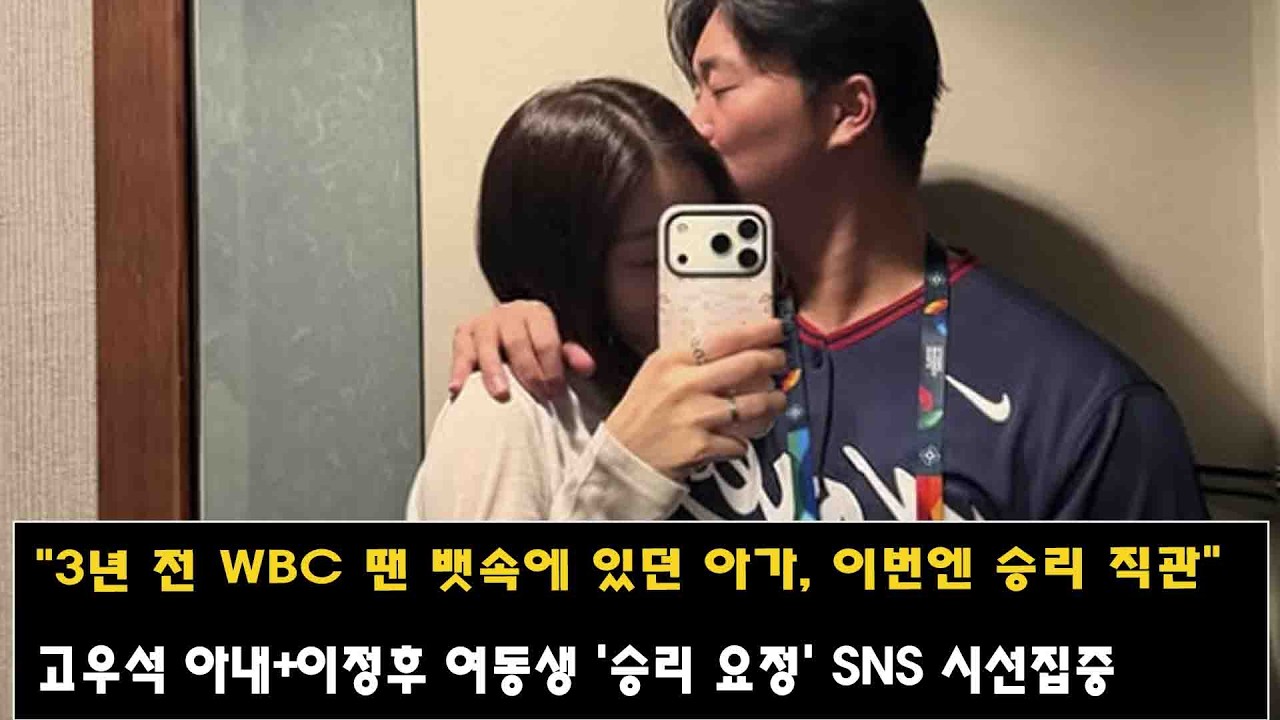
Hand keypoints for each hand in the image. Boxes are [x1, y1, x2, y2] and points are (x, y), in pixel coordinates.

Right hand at [449, 300, 595, 402]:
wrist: (506, 329)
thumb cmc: (532, 344)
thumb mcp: (556, 347)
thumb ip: (571, 357)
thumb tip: (587, 367)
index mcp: (536, 313)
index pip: (545, 341)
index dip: (552, 368)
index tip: (555, 391)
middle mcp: (509, 313)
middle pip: (517, 341)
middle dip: (528, 371)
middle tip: (537, 394)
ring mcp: (484, 322)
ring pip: (486, 345)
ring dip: (494, 371)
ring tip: (501, 394)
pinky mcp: (463, 333)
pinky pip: (459, 351)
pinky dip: (458, 370)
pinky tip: (458, 387)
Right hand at [604, 319, 788, 479]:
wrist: (623, 456)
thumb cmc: (642, 412)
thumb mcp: (657, 371)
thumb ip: (692, 357)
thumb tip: (738, 344)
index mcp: (672, 360)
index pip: (726, 337)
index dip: (760, 331)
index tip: (777, 329)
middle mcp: (684, 385)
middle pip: (748, 365)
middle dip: (774, 361)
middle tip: (781, 361)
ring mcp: (695, 416)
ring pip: (755, 403)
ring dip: (774, 401)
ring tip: (775, 399)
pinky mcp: (702, 446)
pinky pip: (741, 440)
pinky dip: (745, 439)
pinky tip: (739, 436)